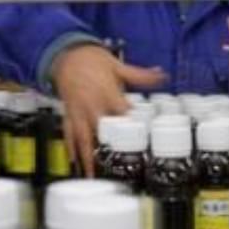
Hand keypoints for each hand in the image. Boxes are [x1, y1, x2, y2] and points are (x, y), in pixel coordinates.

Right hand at [52, 44, 165, 175]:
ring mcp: (77, 112)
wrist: (66, 54)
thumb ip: (140, 75)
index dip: (128, 124)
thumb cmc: (91, 59)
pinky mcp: (68, 114)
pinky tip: (74, 163)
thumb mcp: (118, 65)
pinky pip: (68, 134)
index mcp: (105, 92)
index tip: (138, 137)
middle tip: (113, 168)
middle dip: (106, 149)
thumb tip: (162, 74)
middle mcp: (90, 104)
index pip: (120, 112)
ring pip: (82, 137)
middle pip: (100, 130)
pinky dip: (71, 149)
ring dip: (86, 157)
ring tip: (91, 174)